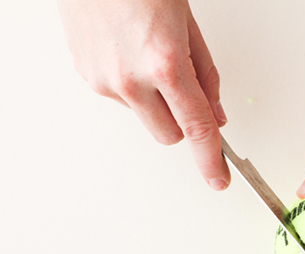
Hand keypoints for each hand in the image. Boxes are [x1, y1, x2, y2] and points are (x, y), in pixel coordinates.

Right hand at [57, 0, 229, 189]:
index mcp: (165, 64)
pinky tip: (128, 54)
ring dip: (155, 101)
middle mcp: (130, 79)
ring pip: (145, 117)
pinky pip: (121, 99)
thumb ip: (205, 74)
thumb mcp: (187, 23)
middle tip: (183, 88)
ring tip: (148, 55)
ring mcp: (103, 79)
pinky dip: (133, 86)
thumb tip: (215, 114)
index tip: (218, 178)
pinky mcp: (86, 75)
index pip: (196, 127)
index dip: (211, 158)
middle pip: (169, 135)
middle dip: (182, 121)